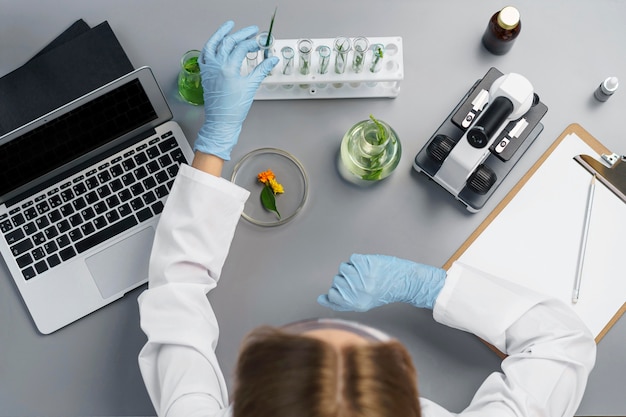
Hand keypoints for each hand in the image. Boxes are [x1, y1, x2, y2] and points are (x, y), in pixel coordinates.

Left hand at [194, 20, 277, 159]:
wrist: (221, 122)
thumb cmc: (234, 109)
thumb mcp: (250, 87)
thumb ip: (261, 70)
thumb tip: (272, 60)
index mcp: (228, 68)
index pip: (241, 48)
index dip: (252, 43)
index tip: (260, 43)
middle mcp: (216, 66)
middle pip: (228, 42)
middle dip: (241, 34)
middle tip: (251, 30)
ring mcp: (208, 69)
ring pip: (212, 44)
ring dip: (220, 34)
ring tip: (229, 26)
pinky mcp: (205, 74)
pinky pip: (204, 55)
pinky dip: (210, 47)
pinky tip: (215, 44)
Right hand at [317, 254, 445, 311]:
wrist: (405, 282)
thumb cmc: (383, 292)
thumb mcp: (363, 303)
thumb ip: (341, 303)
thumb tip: (320, 299)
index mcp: (357, 304)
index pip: (332, 295)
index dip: (336, 290)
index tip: (346, 289)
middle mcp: (359, 292)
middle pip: (336, 280)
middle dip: (345, 278)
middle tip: (362, 281)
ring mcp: (362, 277)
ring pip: (343, 268)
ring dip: (352, 268)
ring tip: (366, 273)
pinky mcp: (367, 263)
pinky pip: (352, 259)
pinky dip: (359, 260)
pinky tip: (369, 266)